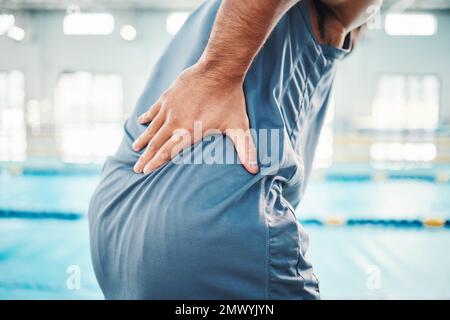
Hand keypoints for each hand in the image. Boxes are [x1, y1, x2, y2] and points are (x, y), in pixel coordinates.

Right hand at [132, 62, 258, 174]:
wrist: (219, 69)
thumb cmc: (230, 99)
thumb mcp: (238, 127)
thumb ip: (245, 150)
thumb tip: (255, 170)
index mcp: (189, 132)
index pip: (168, 152)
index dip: (156, 163)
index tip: (145, 171)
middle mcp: (175, 121)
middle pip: (156, 143)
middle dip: (146, 157)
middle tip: (136, 169)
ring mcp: (169, 107)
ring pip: (152, 127)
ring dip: (143, 139)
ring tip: (135, 149)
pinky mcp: (168, 95)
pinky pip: (154, 109)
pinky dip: (147, 117)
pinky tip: (141, 121)